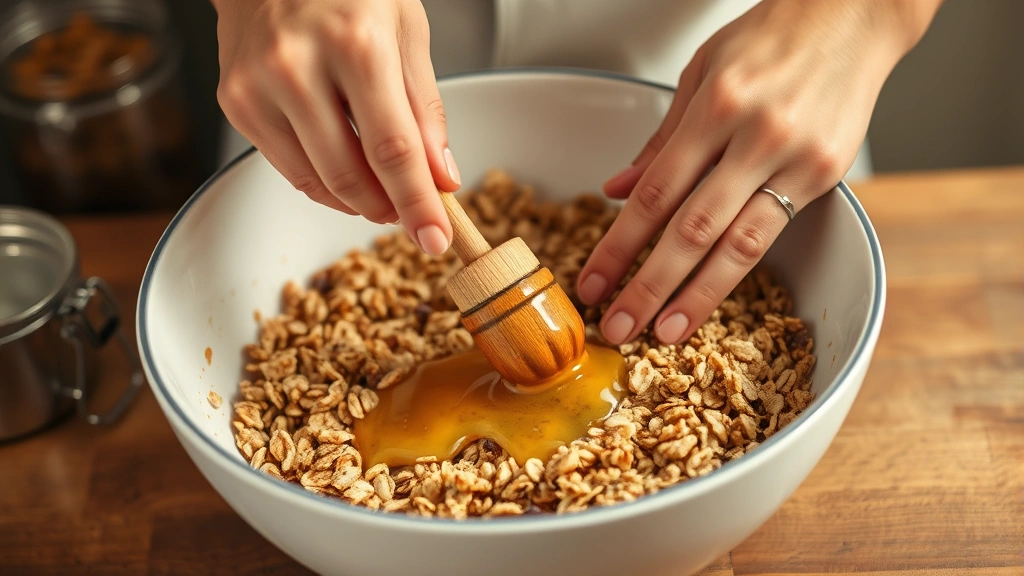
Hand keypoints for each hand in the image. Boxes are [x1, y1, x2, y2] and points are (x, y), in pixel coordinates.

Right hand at [213, 0, 458, 254]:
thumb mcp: (406, 29)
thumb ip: (425, 108)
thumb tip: (440, 177)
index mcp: (355, 44)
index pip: (393, 149)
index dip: (417, 204)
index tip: (436, 239)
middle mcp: (298, 66)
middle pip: (351, 174)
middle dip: (389, 208)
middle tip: (412, 215)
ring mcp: (258, 86)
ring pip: (317, 181)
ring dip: (358, 201)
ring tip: (383, 191)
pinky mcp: (235, 101)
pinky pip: (288, 168)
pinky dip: (324, 182)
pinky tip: (346, 168)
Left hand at [577, 0, 939, 344]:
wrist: (853, 15)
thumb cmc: (772, 36)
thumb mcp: (702, 71)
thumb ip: (662, 140)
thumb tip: (618, 189)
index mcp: (717, 105)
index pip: (654, 194)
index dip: (619, 246)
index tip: (593, 281)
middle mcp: (756, 135)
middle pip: (690, 229)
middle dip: (648, 285)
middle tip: (618, 327)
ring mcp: (795, 158)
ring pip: (737, 244)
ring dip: (696, 296)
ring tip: (664, 333)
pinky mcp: (826, 174)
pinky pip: (772, 231)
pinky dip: (738, 269)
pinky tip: (711, 295)